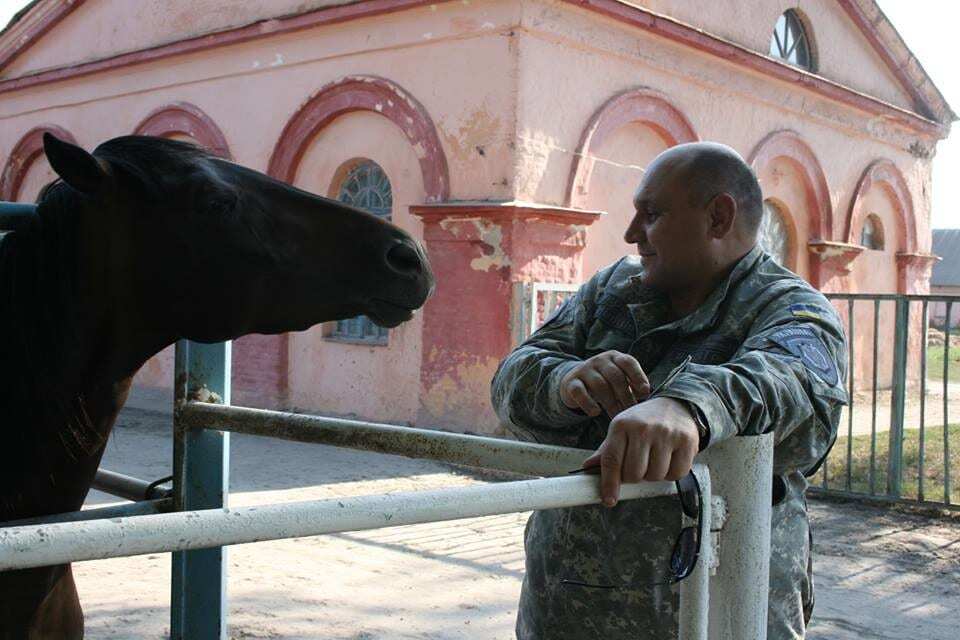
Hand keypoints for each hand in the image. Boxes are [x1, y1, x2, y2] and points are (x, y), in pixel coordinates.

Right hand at [559, 350, 650, 417]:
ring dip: (610, 403)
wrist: (575, 383)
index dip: (638, 376)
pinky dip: (589, 403)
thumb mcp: (619, 380)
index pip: (628, 362)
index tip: (645, 392)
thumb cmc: (605, 384)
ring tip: (616, 415)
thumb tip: (646, 396)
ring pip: (600, 385)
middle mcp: (599, 360)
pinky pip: (579, 392)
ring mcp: (584, 370)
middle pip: (615, 376)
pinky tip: (596, 412)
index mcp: (614, 357)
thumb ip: (632, 385)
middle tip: (630, 411)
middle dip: (625, 395)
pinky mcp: (571, 382)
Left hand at [582, 397, 698, 506]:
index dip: (609, 483)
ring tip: (655, 460)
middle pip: (634, 473)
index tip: (609, 500)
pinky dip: (672, 473)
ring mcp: (665, 434)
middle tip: (639, 467)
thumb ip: (606, 451)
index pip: (612, 460)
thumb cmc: (644, 421)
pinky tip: (670, 459)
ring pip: (655, 475)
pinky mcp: (686, 440)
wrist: (676, 404)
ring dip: (654, 475)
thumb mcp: (622, 430)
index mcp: (621, 425)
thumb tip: (588, 468)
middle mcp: (643, 428)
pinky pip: (676, 473)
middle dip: (635, 478)